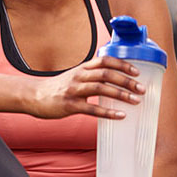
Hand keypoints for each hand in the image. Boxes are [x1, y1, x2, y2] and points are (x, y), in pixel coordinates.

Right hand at [27, 56, 145, 119]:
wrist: (34, 96)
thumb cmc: (57, 88)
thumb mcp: (74, 76)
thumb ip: (92, 75)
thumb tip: (115, 78)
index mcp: (82, 68)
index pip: (105, 60)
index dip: (122, 64)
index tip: (137, 71)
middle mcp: (79, 76)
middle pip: (106, 74)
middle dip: (127, 80)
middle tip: (142, 89)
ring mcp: (74, 90)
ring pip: (101, 89)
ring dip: (121, 94)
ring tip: (136, 101)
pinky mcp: (69, 105)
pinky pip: (92, 109)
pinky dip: (108, 113)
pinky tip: (120, 115)